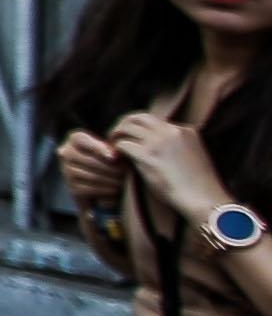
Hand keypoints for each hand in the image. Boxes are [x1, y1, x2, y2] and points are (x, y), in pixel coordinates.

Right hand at [54, 128, 122, 210]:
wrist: (101, 176)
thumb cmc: (109, 158)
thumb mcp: (109, 148)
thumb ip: (109, 148)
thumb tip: (112, 156)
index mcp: (75, 139)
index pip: (80, 140)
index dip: (97, 148)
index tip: (113, 157)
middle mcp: (66, 154)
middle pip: (87, 160)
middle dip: (109, 167)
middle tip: (124, 171)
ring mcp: (67, 172)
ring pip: (88, 175)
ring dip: (108, 179)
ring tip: (122, 180)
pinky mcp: (72, 188)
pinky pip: (87, 189)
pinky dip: (103, 189)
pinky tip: (114, 189)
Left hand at [110, 113, 238, 225]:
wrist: (203, 198)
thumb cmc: (198, 185)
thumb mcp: (193, 156)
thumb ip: (177, 146)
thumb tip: (156, 147)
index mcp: (186, 130)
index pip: (156, 121)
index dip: (141, 129)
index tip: (134, 137)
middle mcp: (171, 131)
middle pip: (139, 117)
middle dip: (124, 124)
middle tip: (116, 135)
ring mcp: (159, 142)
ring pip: (127, 127)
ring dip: (116, 135)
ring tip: (113, 145)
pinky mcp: (147, 155)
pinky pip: (123, 144)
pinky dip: (116, 149)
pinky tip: (116, 158)